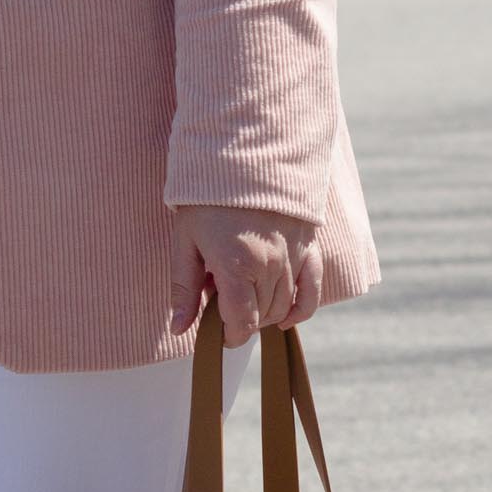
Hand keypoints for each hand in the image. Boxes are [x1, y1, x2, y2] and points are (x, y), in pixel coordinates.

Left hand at [168, 204, 322, 347]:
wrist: (242, 155)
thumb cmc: (206, 200)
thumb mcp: (185, 242)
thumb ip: (184, 289)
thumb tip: (179, 329)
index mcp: (236, 266)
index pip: (241, 323)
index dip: (228, 336)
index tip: (216, 334)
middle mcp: (269, 265)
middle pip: (262, 316)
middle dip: (241, 320)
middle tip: (221, 303)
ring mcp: (293, 256)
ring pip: (284, 305)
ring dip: (264, 313)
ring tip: (243, 296)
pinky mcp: (308, 245)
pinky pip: (312, 289)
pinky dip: (302, 308)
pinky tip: (286, 319)